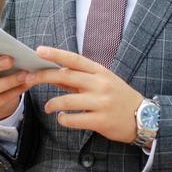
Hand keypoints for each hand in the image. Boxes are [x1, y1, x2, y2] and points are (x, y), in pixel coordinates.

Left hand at [24, 46, 143, 144]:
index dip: (56, 54)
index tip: (39, 51)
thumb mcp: (103, 82)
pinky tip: (63, 118)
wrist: (142, 117)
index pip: (75, 60)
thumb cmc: (119, 98)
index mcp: (100, 72)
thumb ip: (80, 79)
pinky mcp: (100, 120)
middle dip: (44, 77)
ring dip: (52, 104)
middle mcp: (100, 84)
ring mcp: (101, 103)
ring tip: (48, 107)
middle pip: (66, 77)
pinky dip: (63, 119)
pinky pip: (72, 120)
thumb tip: (55, 75)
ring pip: (66, 101)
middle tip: (29, 79)